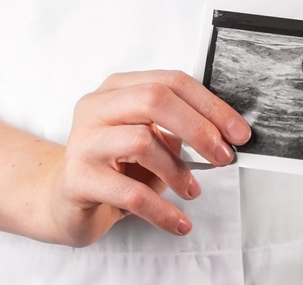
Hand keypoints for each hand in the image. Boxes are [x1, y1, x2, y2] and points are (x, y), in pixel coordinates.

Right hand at [45, 70, 250, 246]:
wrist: (64, 199)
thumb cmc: (115, 164)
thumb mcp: (148, 136)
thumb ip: (178, 126)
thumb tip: (226, 134)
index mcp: (119, 87)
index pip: (171, 82)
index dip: (210, 105)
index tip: (238, 132)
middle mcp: (97, 106)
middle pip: (155, 100)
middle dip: (198, 129)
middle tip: (224, 157)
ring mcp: (83, 140)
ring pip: (142, 142)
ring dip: (178, 170)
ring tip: (193, 190)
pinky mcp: (77, 178)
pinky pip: (129, 192)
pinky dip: (161, 209)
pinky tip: (178, 222)